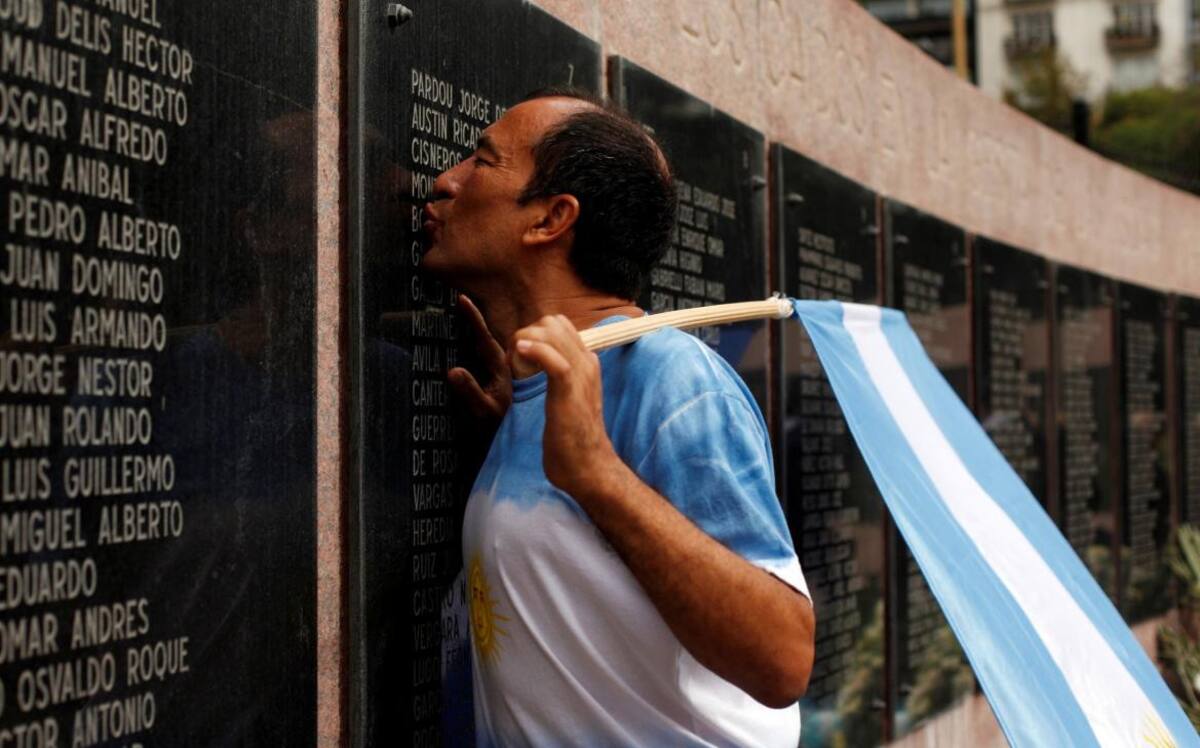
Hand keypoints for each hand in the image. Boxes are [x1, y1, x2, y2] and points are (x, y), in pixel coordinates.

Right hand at [448, 294, 511, 432]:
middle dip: (470, 321)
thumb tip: (451, 370)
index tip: (462, 299)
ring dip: (471, 333)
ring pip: (484, 347)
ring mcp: (498, 374)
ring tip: (455, 317)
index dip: (473, 319)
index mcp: (500, 369)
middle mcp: (501, 367)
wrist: (518, 439)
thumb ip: (470, 392)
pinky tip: (462, 342)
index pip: (484, 339)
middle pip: (483, 338)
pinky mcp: (496, 382)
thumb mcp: (484, 411)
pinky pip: (483, 358)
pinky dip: (473, 347)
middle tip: (457, 300)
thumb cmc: (501, 426)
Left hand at [512, 314, 619, 497]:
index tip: (518, 357)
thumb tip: (543, 368)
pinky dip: (533, 351)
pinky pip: (553, 358)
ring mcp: (580, 373)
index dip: (533, 333)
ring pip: (551, 332)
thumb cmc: (574, 439)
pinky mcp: (570, 389)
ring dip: (524, 341)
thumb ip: (560, 380)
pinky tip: (520, 359)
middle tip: (513, 361)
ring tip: (516, 367)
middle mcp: (586, 362)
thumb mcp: (569, 399)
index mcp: (585, 363)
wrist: (589, 467)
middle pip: (552, 322)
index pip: (559, 326)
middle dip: (525, 333)